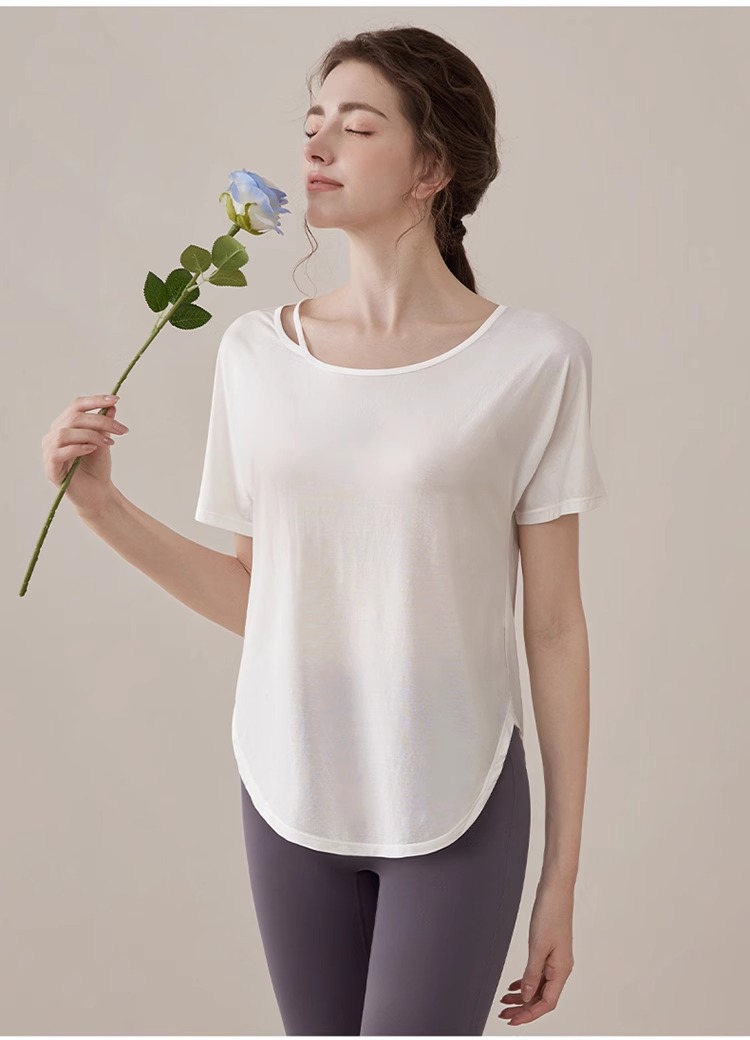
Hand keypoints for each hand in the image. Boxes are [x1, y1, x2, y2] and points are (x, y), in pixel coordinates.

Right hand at [41, 393, 128, 517]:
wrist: (97, 493)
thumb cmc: (97, 467)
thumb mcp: (104, 441)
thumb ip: (105, 425)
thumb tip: (112, 406)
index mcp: (64, 426)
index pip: (76, 406)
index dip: (95, 400)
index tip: (115, 399)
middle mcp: (53, 436)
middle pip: (73, 418)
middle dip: (100, 420)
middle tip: (122, 429)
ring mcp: (49, 452)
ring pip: (65, 433)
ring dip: (91, 435)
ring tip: (109, 443)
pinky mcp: (50, 468)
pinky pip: (59, 452)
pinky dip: (78, 448)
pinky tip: (92, 450)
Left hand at [498, 879, 574, 1025]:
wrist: (555, 889)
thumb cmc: (551, 913)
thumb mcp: (538, 947)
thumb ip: (532, 974)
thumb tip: (527, 996)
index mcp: (561, 970)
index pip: (546, 1003)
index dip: (529, 1014)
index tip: (513, 1019)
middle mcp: (560, 967)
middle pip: (542, 997)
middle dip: (523, 1007)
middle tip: (505, 1012)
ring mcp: (555, 959)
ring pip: (539, 986)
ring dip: (523, 995)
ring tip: (506, 1000)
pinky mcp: (549, 949)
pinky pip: (538, 973)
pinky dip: (526, 980)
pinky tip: (516, 984)